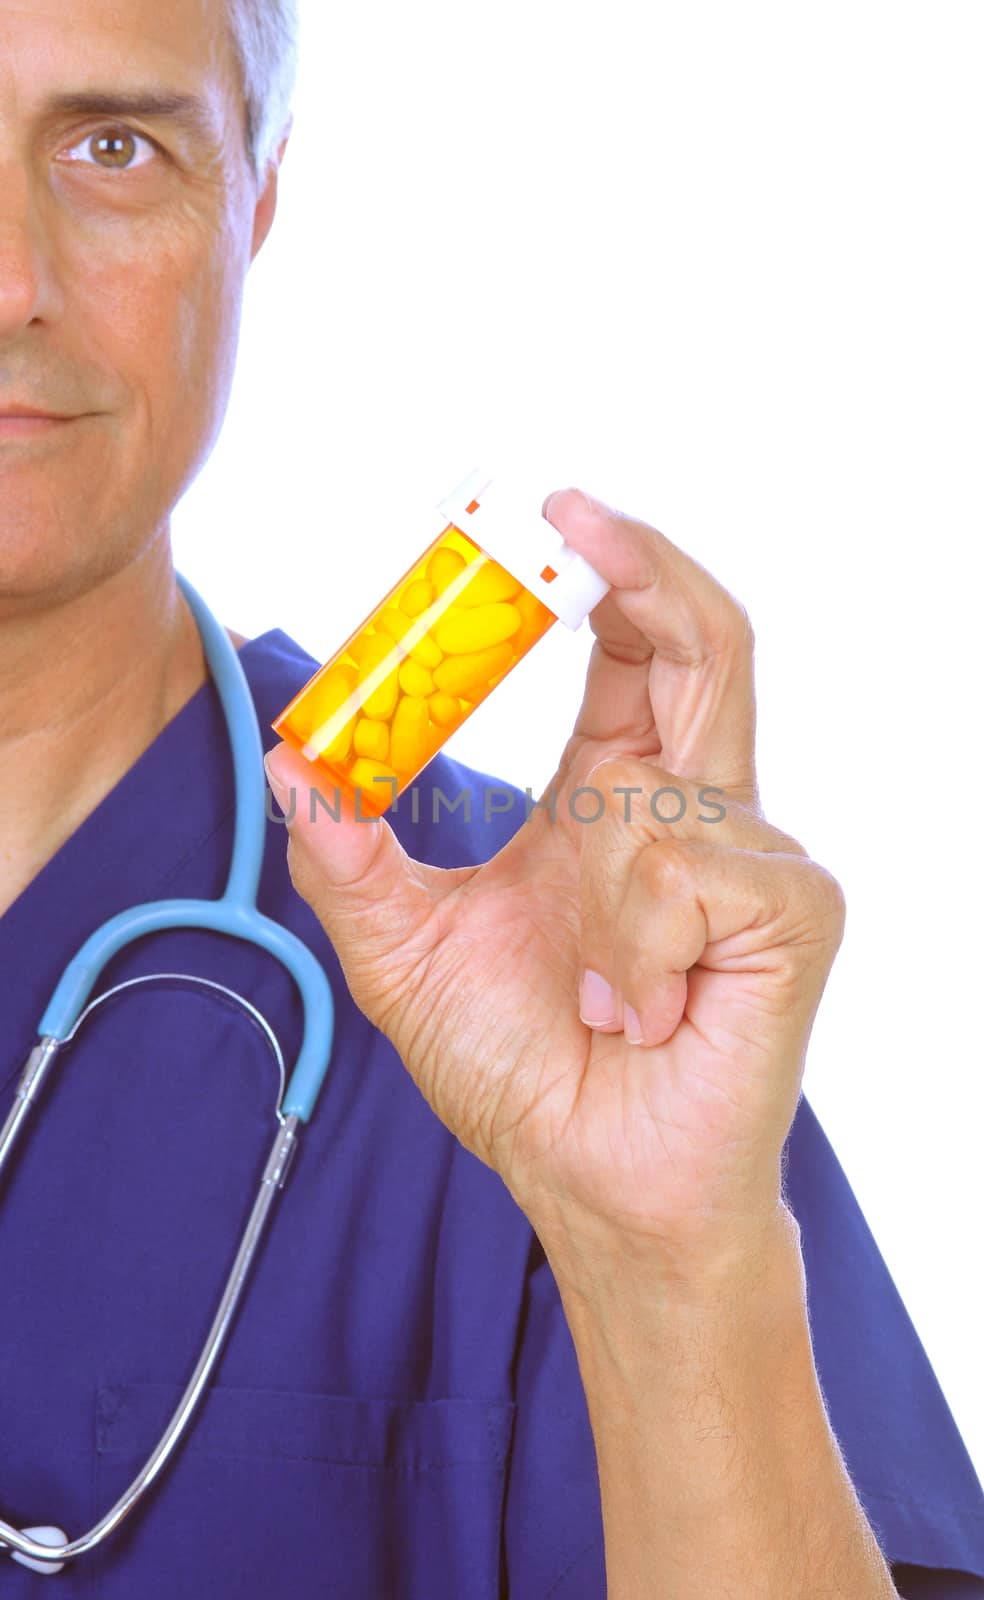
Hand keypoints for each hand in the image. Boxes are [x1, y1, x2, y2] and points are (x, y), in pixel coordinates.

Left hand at [263, 489, 844, 1277]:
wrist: (591, 1180)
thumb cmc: (523, 1065)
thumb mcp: (406, 950)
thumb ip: (350, 855)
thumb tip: (290, 759)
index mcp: (618, 791)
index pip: (635, 644)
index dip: (605, 566)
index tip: (538, 514)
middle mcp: (698, 806)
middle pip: (706, 639)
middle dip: (645, 566)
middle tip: (569, 517)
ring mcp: (757, 859)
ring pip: (656, 793)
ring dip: (593, 894)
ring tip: (590, 994)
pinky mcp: (793, 914)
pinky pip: (686, 871)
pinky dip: (630, 948)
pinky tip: (639, 1014)